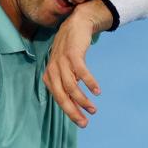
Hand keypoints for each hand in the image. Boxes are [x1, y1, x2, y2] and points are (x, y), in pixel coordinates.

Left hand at [43, 0, 111, 127]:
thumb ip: (67, 83)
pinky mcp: (72, 54)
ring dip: (82, 100)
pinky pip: (81, 72)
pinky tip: (97, 91)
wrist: (76, 24)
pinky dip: (89, 83)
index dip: (69, 112)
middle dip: (73, 111)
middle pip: (62, 96)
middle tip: (85, 123)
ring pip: (71, 87)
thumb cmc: (71, 50)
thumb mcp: (65, 68)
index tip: (81, 122)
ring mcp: (61, 62)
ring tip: (93, 109)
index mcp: (50, 76)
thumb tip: (75, 104)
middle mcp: (53, 70)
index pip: (59, 99)